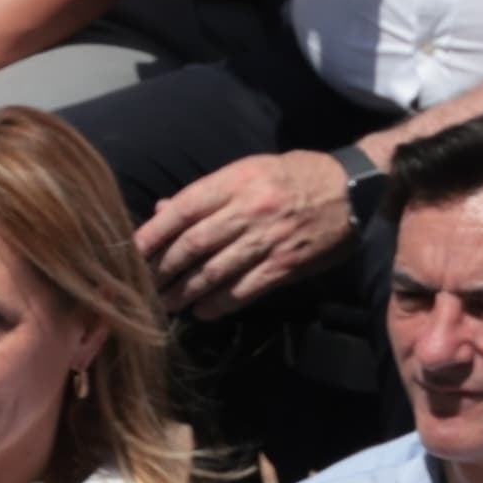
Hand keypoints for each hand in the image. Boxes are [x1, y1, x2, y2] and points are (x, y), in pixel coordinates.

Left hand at [134, 146, 358, 315]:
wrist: (351, 189)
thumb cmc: (293, 176)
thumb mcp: (249, 170)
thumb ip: (207, 194)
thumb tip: (162, 211)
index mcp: (236, 181)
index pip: (183, 209)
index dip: (153, 233)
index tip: (130, 250)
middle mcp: (249, 210)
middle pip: (193, 244)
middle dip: (162, 268)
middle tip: (141, 285)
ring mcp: (267, 240)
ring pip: (214, 271)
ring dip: (184, 292)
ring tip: (164, 303)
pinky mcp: (285, 266)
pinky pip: (244, 290)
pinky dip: (219, 304)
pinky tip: (202, 311)